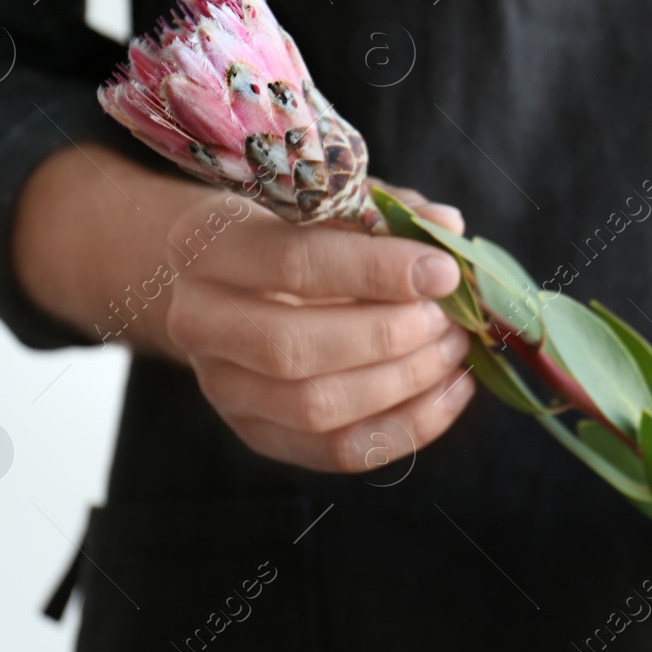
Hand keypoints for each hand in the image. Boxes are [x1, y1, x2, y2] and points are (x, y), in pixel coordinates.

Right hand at [161, 182, 477, 473]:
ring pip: (316, 407)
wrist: (232, 281)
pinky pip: (337, 451)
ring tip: (453, 348)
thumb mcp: (330, 201)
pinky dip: (408, 426)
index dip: (377, 271)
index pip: (294, 263)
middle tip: (447, 317)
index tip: (442, 273)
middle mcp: (198, 320)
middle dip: (388, 335)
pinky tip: (451, 391)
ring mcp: (222, 387)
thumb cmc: (291, 228)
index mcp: (205, 244)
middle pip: (294, 348)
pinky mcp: (257, 433)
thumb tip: (446, 228)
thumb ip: (386, 212)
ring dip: (403, 381)